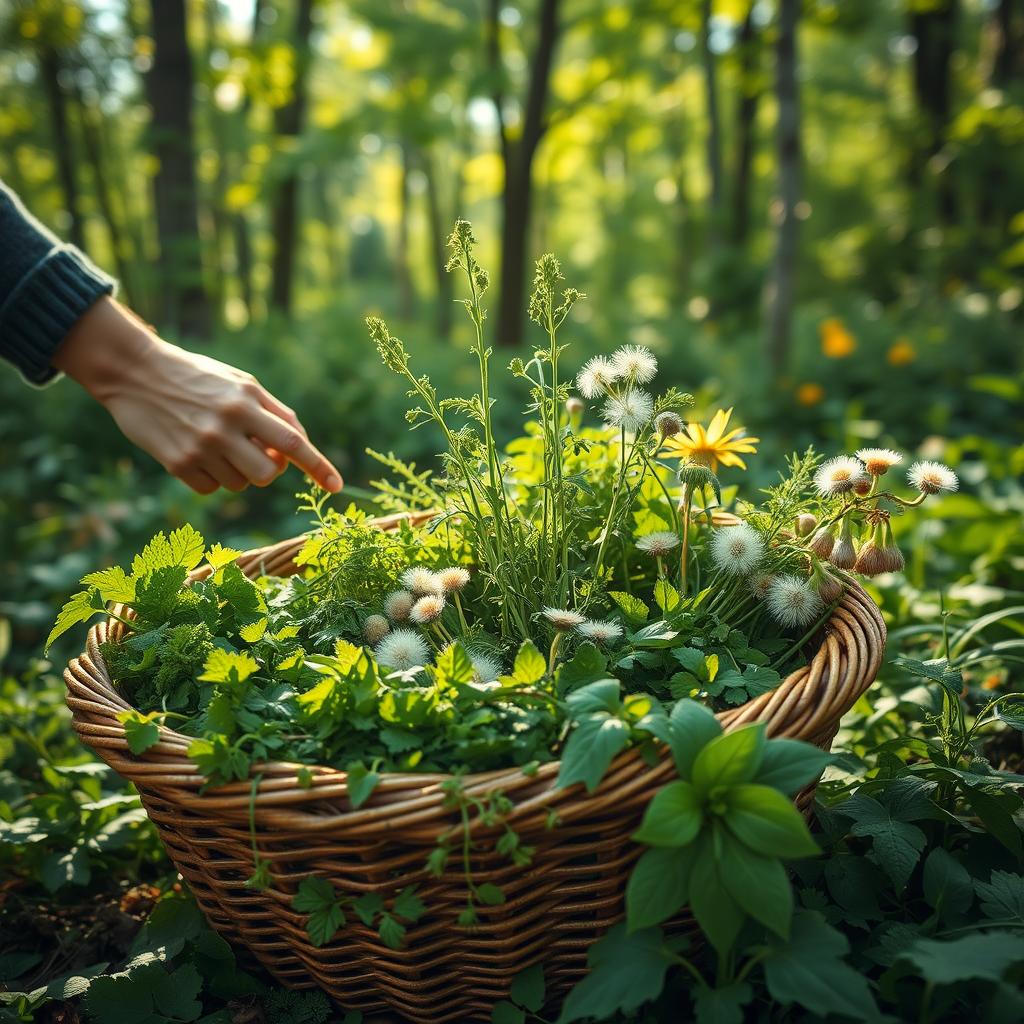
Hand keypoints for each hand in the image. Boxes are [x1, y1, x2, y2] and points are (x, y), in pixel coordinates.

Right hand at [52, 298, 342, 494]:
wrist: (134, 372)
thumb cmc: (198, 377)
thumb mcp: (240, 382)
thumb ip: (274, 411)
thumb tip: (300, 444)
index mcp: (246, 401)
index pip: (292, 441)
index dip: (318, 466)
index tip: (337, 487)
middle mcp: (224, 426)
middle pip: (269, 474)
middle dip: (270, 470)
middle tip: (256, 453)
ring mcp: (199, 447)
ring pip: (241, 484)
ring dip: (238, 471)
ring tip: (218, 444)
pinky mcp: (176, 463)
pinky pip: (213, 489)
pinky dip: (212, 477)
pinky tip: (197, 452)